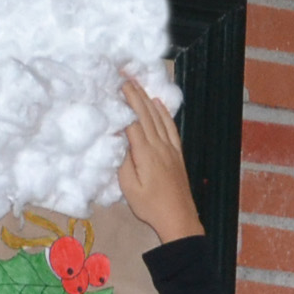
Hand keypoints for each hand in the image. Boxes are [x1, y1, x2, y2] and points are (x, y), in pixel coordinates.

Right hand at [117, 76, 203, 244]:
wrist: (178, 218)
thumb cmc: (150, 207)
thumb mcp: (130, 189)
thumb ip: (124, 163)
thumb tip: (120, 140)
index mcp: (145, 154)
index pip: (133, 122)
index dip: (124, 103)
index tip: (115, 88)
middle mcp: (159, 145)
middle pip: (146, 114)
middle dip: (134, 93)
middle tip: (124, 76)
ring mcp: (170, 148)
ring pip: (158, 117)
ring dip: (146, 98)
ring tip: (136, 84)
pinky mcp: (177, 152)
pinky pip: (170, 126)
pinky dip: (163, 112)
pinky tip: (157, 103)